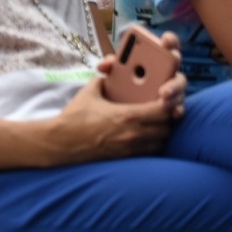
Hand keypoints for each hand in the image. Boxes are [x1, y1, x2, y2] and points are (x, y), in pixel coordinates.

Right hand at [47, 36, 183, 162]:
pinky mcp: (126, 158)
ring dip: (162, 132)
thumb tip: (111, 73)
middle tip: (163, 110)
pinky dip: (153, 144)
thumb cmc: (74, 117)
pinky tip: (146, 137)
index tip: (166, 99)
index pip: (163, 110)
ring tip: (156, 123)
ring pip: (162, 141)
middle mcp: (133, 133)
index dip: (170, 104)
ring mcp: (131, 148)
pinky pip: (150, 152)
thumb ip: (104, 80)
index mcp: (127, 115)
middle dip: (169, 118)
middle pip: (167, 127)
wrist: (62, 143)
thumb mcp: (89, 92)